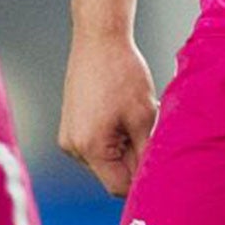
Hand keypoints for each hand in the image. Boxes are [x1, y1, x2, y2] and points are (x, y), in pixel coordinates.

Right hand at [58, 28, 158, 197]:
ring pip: (104, 158)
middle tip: (146, 130)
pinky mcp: (70, 124)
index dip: (141, 179)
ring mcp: (68, 135)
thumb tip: (152, 177)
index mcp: (90, 147)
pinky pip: (95, 143)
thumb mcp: (144, 116)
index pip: (119, 186)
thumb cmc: (121, 71)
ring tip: (131, 116)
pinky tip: (119, 111)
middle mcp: (73, 146)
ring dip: (122, 146)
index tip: (156, 163)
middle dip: (132, 158)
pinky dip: (111, 135)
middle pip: (111, 173)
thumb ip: (147, 153)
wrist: (99, 38)